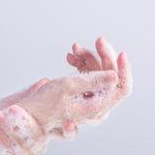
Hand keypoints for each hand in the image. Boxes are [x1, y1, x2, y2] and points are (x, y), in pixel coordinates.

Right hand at [18, 37, 132, 133]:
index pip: (122, 88)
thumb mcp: (68, 86)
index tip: (121, 53)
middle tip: (97, 40)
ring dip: (90, 59)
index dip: (125, 70)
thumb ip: (94, 80)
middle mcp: (98, 107)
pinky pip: (90, 78)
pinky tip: (72, 58)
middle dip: (104, 57)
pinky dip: (83, 66)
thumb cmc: (44, 103)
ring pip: (100, 75)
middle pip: (112, 78)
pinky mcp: (85, 96)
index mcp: (97, 108)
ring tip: (74, 50)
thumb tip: (115, 76)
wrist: (29, 113)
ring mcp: (92, 102)